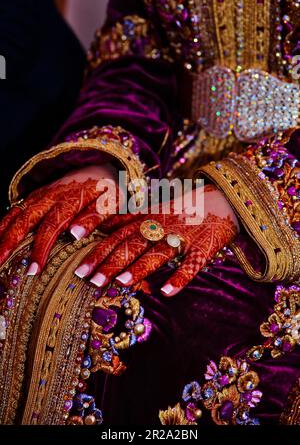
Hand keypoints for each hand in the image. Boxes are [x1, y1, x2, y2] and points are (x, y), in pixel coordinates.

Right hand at [0, 164, 122, 273]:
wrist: (97, 167)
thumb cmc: (106, 192)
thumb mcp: (110, 202)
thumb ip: (94, 217)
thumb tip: (74, 235)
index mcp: (69, 200)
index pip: (51, 226)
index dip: (40, 248)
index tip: (34, 269)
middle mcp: (49, 198)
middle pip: (25, 221)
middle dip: (10, 244)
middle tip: (0, 265)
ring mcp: (39, 197)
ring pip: (15, 216)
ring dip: (2, 236)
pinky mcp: (33, 198)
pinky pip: (14, 212)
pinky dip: (2, 226)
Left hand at [74, 185, 238, 296]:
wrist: (220, 198)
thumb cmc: (181, 208)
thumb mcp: (151, 209)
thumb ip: (127, 218)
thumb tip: (100, 224)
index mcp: (146, 219)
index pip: (117, 236)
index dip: (98, 251)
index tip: (79, 268)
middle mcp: (160, 226)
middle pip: (132, 245)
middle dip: (111, 262)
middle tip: (92, 281)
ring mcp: (182, 236)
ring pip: (158, 252)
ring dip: (140, 267)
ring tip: (122, 283)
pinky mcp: (203, 246)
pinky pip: (191, 263)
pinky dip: (180, 277)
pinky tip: (167, 293)